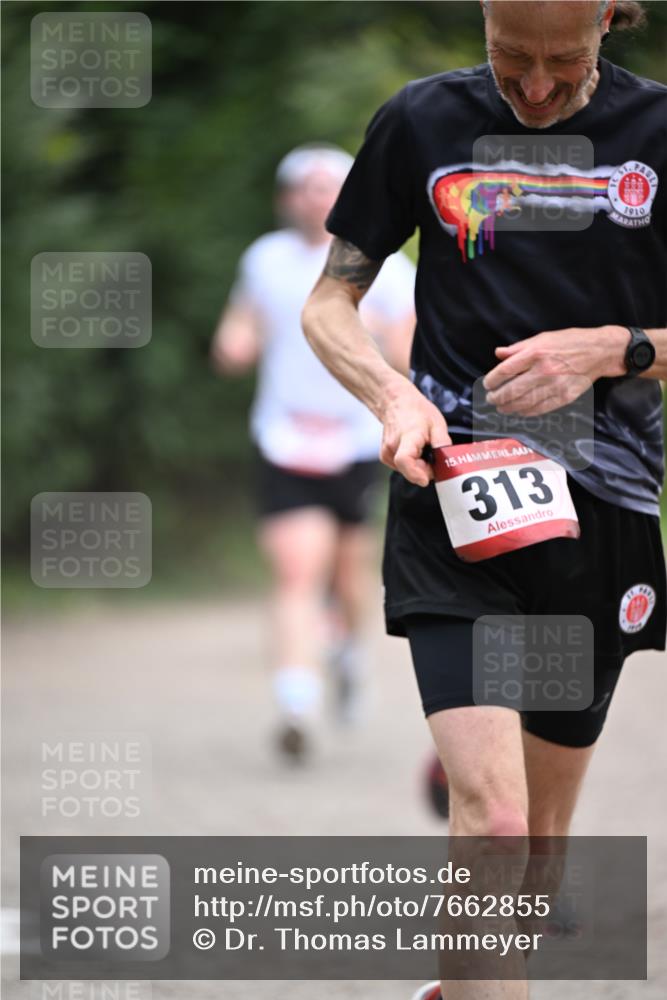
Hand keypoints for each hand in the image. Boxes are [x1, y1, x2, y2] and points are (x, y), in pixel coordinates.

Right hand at [379, 381, 450, 485]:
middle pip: (408, 469)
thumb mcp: (437, 424)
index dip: (415, 474)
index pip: (404, 460)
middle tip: (433, 456)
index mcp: (407, 436)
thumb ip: (443, 444)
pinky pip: (402, 467)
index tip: (426, 479)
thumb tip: (447, 463)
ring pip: (406, 470)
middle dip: (424, 469)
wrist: (396, 402)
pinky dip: (411, 463)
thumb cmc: (416, 411)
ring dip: (418, 466)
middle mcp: (393, 446)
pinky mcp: (385, 456)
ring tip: (422, 449)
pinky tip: (414, 451)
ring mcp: (386, 452)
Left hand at [483, 326, 628, 415]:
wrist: (599, 351)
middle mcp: (544, 370)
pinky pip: (539, 409)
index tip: (487, 384)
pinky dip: (525, 412)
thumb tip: (498, 353)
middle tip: (491, 399)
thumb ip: (518, 348)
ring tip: (501, 407)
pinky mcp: (564, 397)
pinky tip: (518, 411)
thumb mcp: (542, 338)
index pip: (505, 371)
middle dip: (497, 397)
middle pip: (511, 390)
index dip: (492, 380)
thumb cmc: (569, 342)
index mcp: (536, 353)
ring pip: (524, 403)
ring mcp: (555, 385)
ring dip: (508, 407)